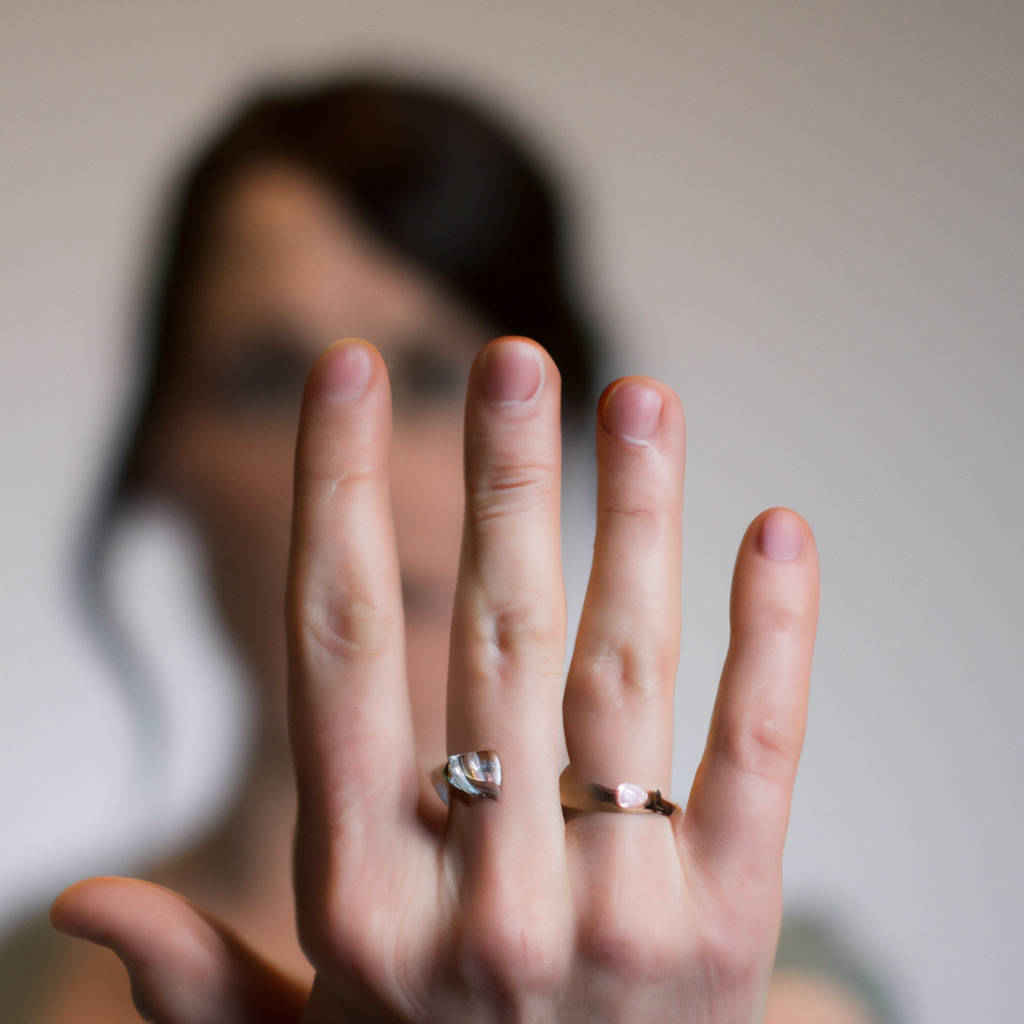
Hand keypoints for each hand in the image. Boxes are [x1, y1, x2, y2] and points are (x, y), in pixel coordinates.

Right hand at [53, 337, 818, 1022]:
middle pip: (492, 636)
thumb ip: (201, 975)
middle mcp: (485, 896)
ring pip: (625, 672)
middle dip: (503, 479)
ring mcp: (617, 912)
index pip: (336, 650)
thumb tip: (82, 901)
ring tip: (643, 398)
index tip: (348, 378)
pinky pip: (755, 756)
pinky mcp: (731, 929)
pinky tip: (775, 530)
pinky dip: (772, 637)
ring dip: (635, 518)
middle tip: (516, 358)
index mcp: (363, 897)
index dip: (330, 495)